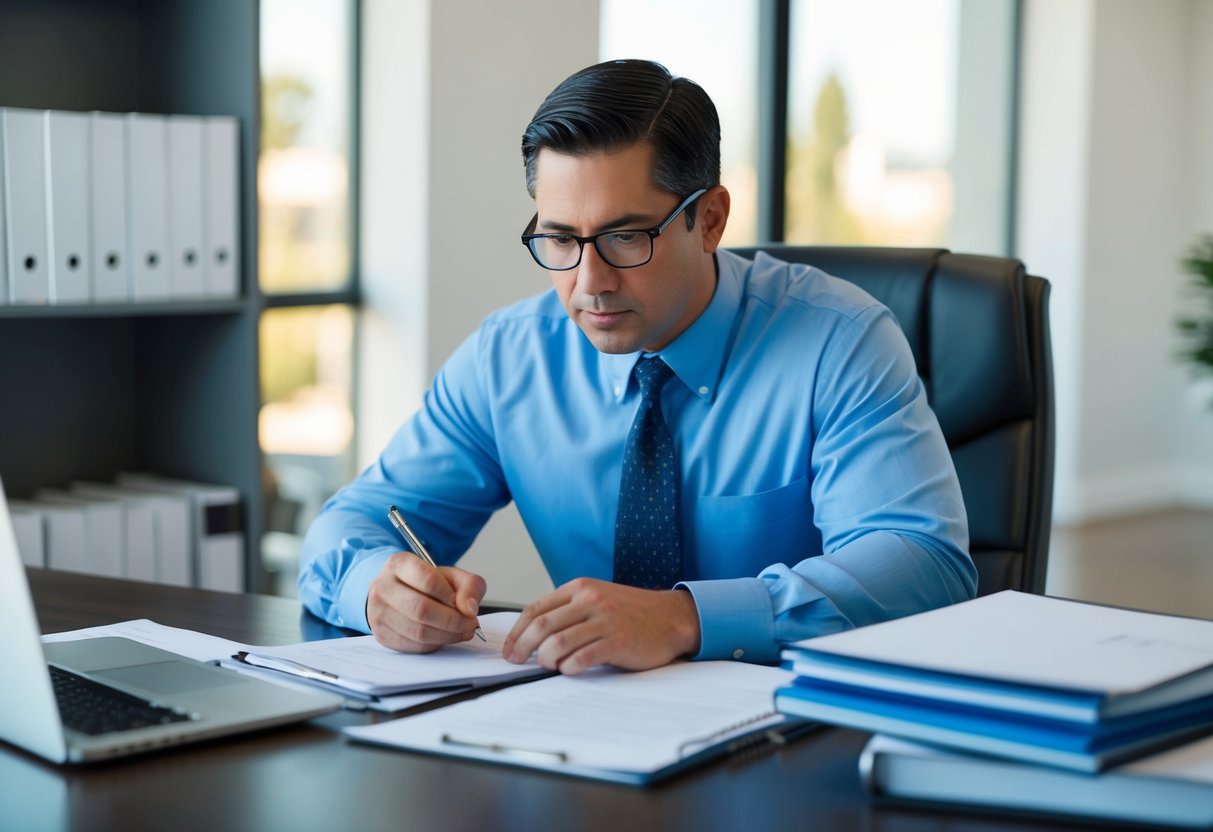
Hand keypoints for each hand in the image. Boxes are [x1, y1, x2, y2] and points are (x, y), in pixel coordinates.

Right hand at [366, 551, 485, 652]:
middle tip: (471, 624)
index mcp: (399, 564)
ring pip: (418, 631)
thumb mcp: (452, 576)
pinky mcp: (381, 634)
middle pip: (421, 609)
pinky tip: (444, 637)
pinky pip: (413, 646)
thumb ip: (469, 586)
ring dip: (447, 636)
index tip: (464, 604)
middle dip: (453, 621)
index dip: (450, 595)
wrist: (401, 593)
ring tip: (462, 631)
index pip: (427, 580)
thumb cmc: (427, 584)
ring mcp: (378, 612)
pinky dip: (435, 645)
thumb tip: (470, 609)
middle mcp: (382, 586)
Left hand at [501, 578, 700, 674]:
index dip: (516, 631)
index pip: (536, 608)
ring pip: (558, 642)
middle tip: (516, 661)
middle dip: (522, 647)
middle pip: (542, 625)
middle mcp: (590, 600)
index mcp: (580, 587)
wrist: (671, 618)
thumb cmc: (632, 613)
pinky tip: (569, 670)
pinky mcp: (618, 641)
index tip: (509, 648)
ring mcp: (605, 620)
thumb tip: (533, 635)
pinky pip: (582, 657)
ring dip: (546, 660)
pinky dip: (569, 667)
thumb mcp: (597, 599)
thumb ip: (569, 610)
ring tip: (548, 666)